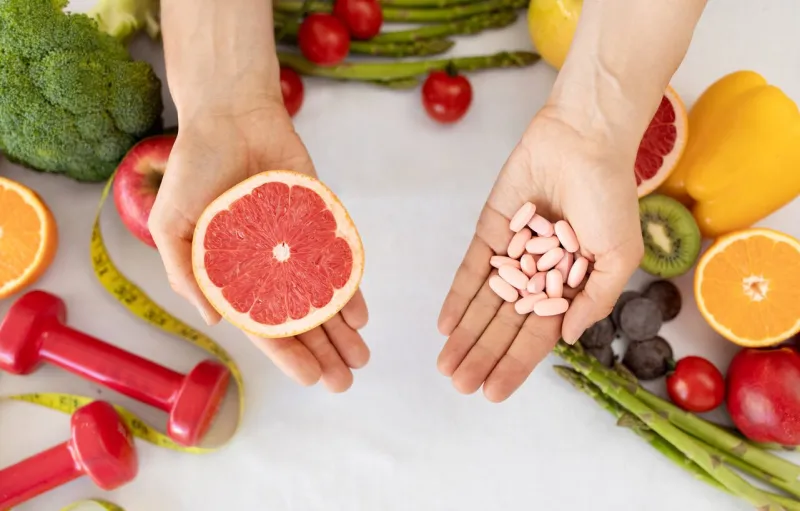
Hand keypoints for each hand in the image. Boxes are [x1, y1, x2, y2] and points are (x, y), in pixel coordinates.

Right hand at [148, 100, 369, 391]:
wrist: (231, 114)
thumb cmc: (193, 166)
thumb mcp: (171, 222)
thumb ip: (186, 271)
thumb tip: (214, 321)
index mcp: (232, 272)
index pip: (263, 323)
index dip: (286, 353)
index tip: (309, 379)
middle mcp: (267, 265)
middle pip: (299, 318)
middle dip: (322, 350)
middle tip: (345, 380)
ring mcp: (294, 244)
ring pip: (322, 295)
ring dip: (341, 329)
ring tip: (361, 356)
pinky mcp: (317, 220)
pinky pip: (336, 259)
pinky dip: (349, 286)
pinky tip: (361, 312)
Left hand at [436, 105, 643, 402]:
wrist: (583, 141)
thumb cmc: (610, 197)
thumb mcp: (619, 255)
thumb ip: (595, 299)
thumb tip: (565, 338)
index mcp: (571, 287)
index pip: (538, 336)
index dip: (515, 364)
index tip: (494, 393)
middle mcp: (538, 276)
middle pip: (505, 325)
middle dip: (482, 356)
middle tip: (460, 386)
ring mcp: (513, 254)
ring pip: (484, 303)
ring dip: (465, 335)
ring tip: (447, 366)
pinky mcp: (492, 230)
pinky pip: (471, 269)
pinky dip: (458, 297)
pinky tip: (445, 324)